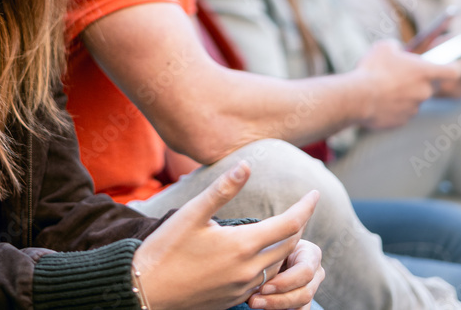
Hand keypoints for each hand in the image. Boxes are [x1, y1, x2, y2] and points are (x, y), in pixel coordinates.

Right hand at [134, 162, 319, 309]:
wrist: (145, 292)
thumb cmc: (165, 249)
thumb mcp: (192, 213)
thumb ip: (223, 189)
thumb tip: (247, 165)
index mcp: (242, 245)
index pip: (290, 224)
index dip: (306, 207)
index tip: (315, 193)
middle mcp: (249, 270)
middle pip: (290, 245)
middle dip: (298, 225)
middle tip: (300, 209)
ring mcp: (243, 288)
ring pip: (278, 264)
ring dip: (285, 246)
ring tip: (282, 229)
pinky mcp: (234, 300)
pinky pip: (264, 281)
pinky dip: (270, 265)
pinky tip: (260, 256)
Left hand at [247, 239, 324, 309]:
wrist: (275, 253)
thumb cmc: (272, 245)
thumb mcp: (273, 246)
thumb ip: (271, 259)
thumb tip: (258, 279)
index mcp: (311, 253)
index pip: (305, 271)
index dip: (285, 282)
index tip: (263, 287)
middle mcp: (316, 272)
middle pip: (305, 293)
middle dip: (278, 299)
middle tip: (254, 300)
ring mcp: (313, 287)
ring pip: (302, 305)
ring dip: (276, 306)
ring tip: (255, 303)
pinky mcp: (306, 300)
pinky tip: (264, 306)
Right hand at [355, 40, 460, 128]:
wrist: (358, 97)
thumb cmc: (373, 70)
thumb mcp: (384, 47)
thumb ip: (396, 47)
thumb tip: (397, 50)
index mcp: (426, 72)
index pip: (454, 71)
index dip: (454, 68)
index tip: (452, 67)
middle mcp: (425, 91)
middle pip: (432, 86)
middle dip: (421, 81)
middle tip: (403, 76)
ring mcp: (415, 108)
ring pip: (416, 100)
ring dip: (406, 94)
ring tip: (385, 88)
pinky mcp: (402, 121)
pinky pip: (403, 112)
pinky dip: (395, 107)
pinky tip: (380, 101)